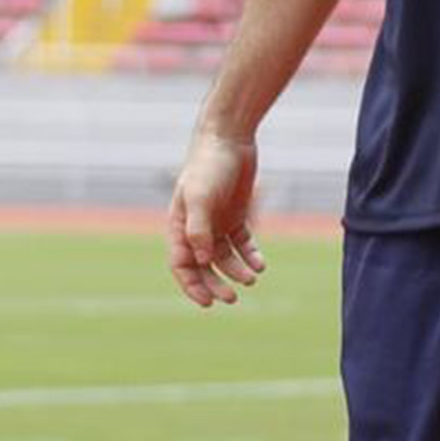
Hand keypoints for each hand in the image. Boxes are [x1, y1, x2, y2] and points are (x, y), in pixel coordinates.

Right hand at [167, 130, 264, 308]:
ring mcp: (217, 222)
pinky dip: (250, 256)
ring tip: (252, 278)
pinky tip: (260, 264)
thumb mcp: (200, 198)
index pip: (181, 265)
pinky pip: (242, 244)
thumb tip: (201, 261)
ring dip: (237, 271)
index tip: (208, 302)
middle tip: (232, 298)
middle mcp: (197, 228)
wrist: (229, 138)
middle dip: (216, 284)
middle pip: (203, 266)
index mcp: (179, 226)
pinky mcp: (237, 215)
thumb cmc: (209, 166)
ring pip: (225, 257)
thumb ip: (198, 230)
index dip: (192, 286)